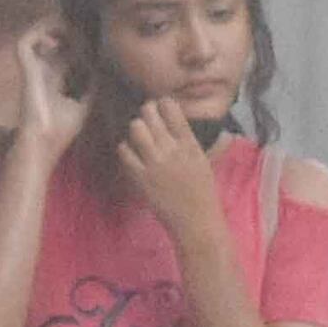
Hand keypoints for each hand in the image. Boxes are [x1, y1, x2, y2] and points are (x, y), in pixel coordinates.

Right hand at [9, 22, 89, 159]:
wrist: (44, 142)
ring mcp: (33, 69)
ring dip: (50, 28)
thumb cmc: (61, 130)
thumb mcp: (83, 105)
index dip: (75, 43)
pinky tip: (55, 38)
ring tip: (67, 29)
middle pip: (50, 41)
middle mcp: (42, 71)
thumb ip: (90, 87)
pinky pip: (24, 43)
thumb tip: (99, 71)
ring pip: (34, 37)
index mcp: (55, 81)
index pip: (63, 55)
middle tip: (81, 30)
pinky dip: (37, 33)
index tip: (92, 40)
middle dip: (65, 31)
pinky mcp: (26, 69)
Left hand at [116, 96, 219, 241]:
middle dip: (146, 113)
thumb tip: (176, 124)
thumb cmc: (203, 193)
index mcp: (190, 144)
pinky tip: (132, 154)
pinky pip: (124, 151)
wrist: (197, 222)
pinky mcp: (140, 177)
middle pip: (150, 114)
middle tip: (147, 119)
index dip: (163, 104)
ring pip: (136, 129)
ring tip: (139, 137)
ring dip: (135, 129)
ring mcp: (155, 163)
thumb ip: (188, 142)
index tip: (161, 107)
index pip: (172, 109)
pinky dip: (125, 149)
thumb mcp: (203, 161)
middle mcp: (172, 150)